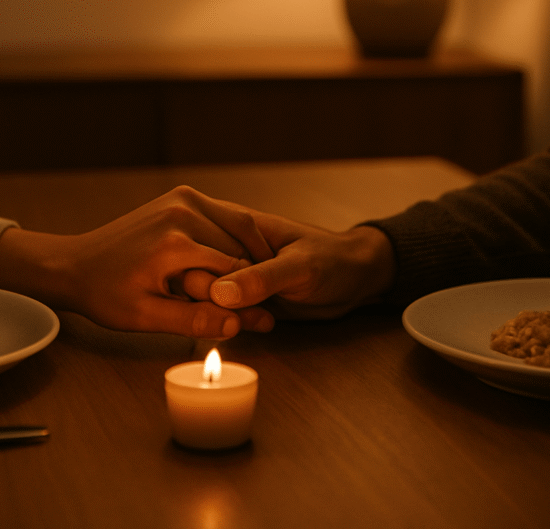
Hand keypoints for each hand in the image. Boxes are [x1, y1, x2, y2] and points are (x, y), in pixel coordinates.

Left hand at [0, 186, 276, 337]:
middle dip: (251, 276)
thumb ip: (194, 320)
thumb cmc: (107, 295)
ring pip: (239, 229)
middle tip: (260, 309)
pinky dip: (235, 240)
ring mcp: (184, 198)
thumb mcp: (146, 316)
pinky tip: (232, 265)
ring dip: (248, 255)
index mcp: (175, 242)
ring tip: (248, 287)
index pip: (235, 270)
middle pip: (241, 247)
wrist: (76, 264)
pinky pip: (225, 217)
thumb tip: (238, 324)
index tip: (261, 318)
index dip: (250, 296)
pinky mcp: (183, 195)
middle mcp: (183, 211)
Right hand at [191, 210, 396, 319]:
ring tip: (259, 319)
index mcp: (236, 224)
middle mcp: (228, 246)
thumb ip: (262, 278)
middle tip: (244, 315)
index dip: (203, 278)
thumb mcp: (300, 267)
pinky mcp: (243, 295)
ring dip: (225, 315)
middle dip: (212, 302)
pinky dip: (234, 321)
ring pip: (206, 297)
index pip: (195, 249)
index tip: (226, 300)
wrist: (356, 277)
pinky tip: (257, 324)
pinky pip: (223, 310)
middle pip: (194, 275)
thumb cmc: (333, 259)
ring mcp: (234, 272)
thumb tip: (217, 292)